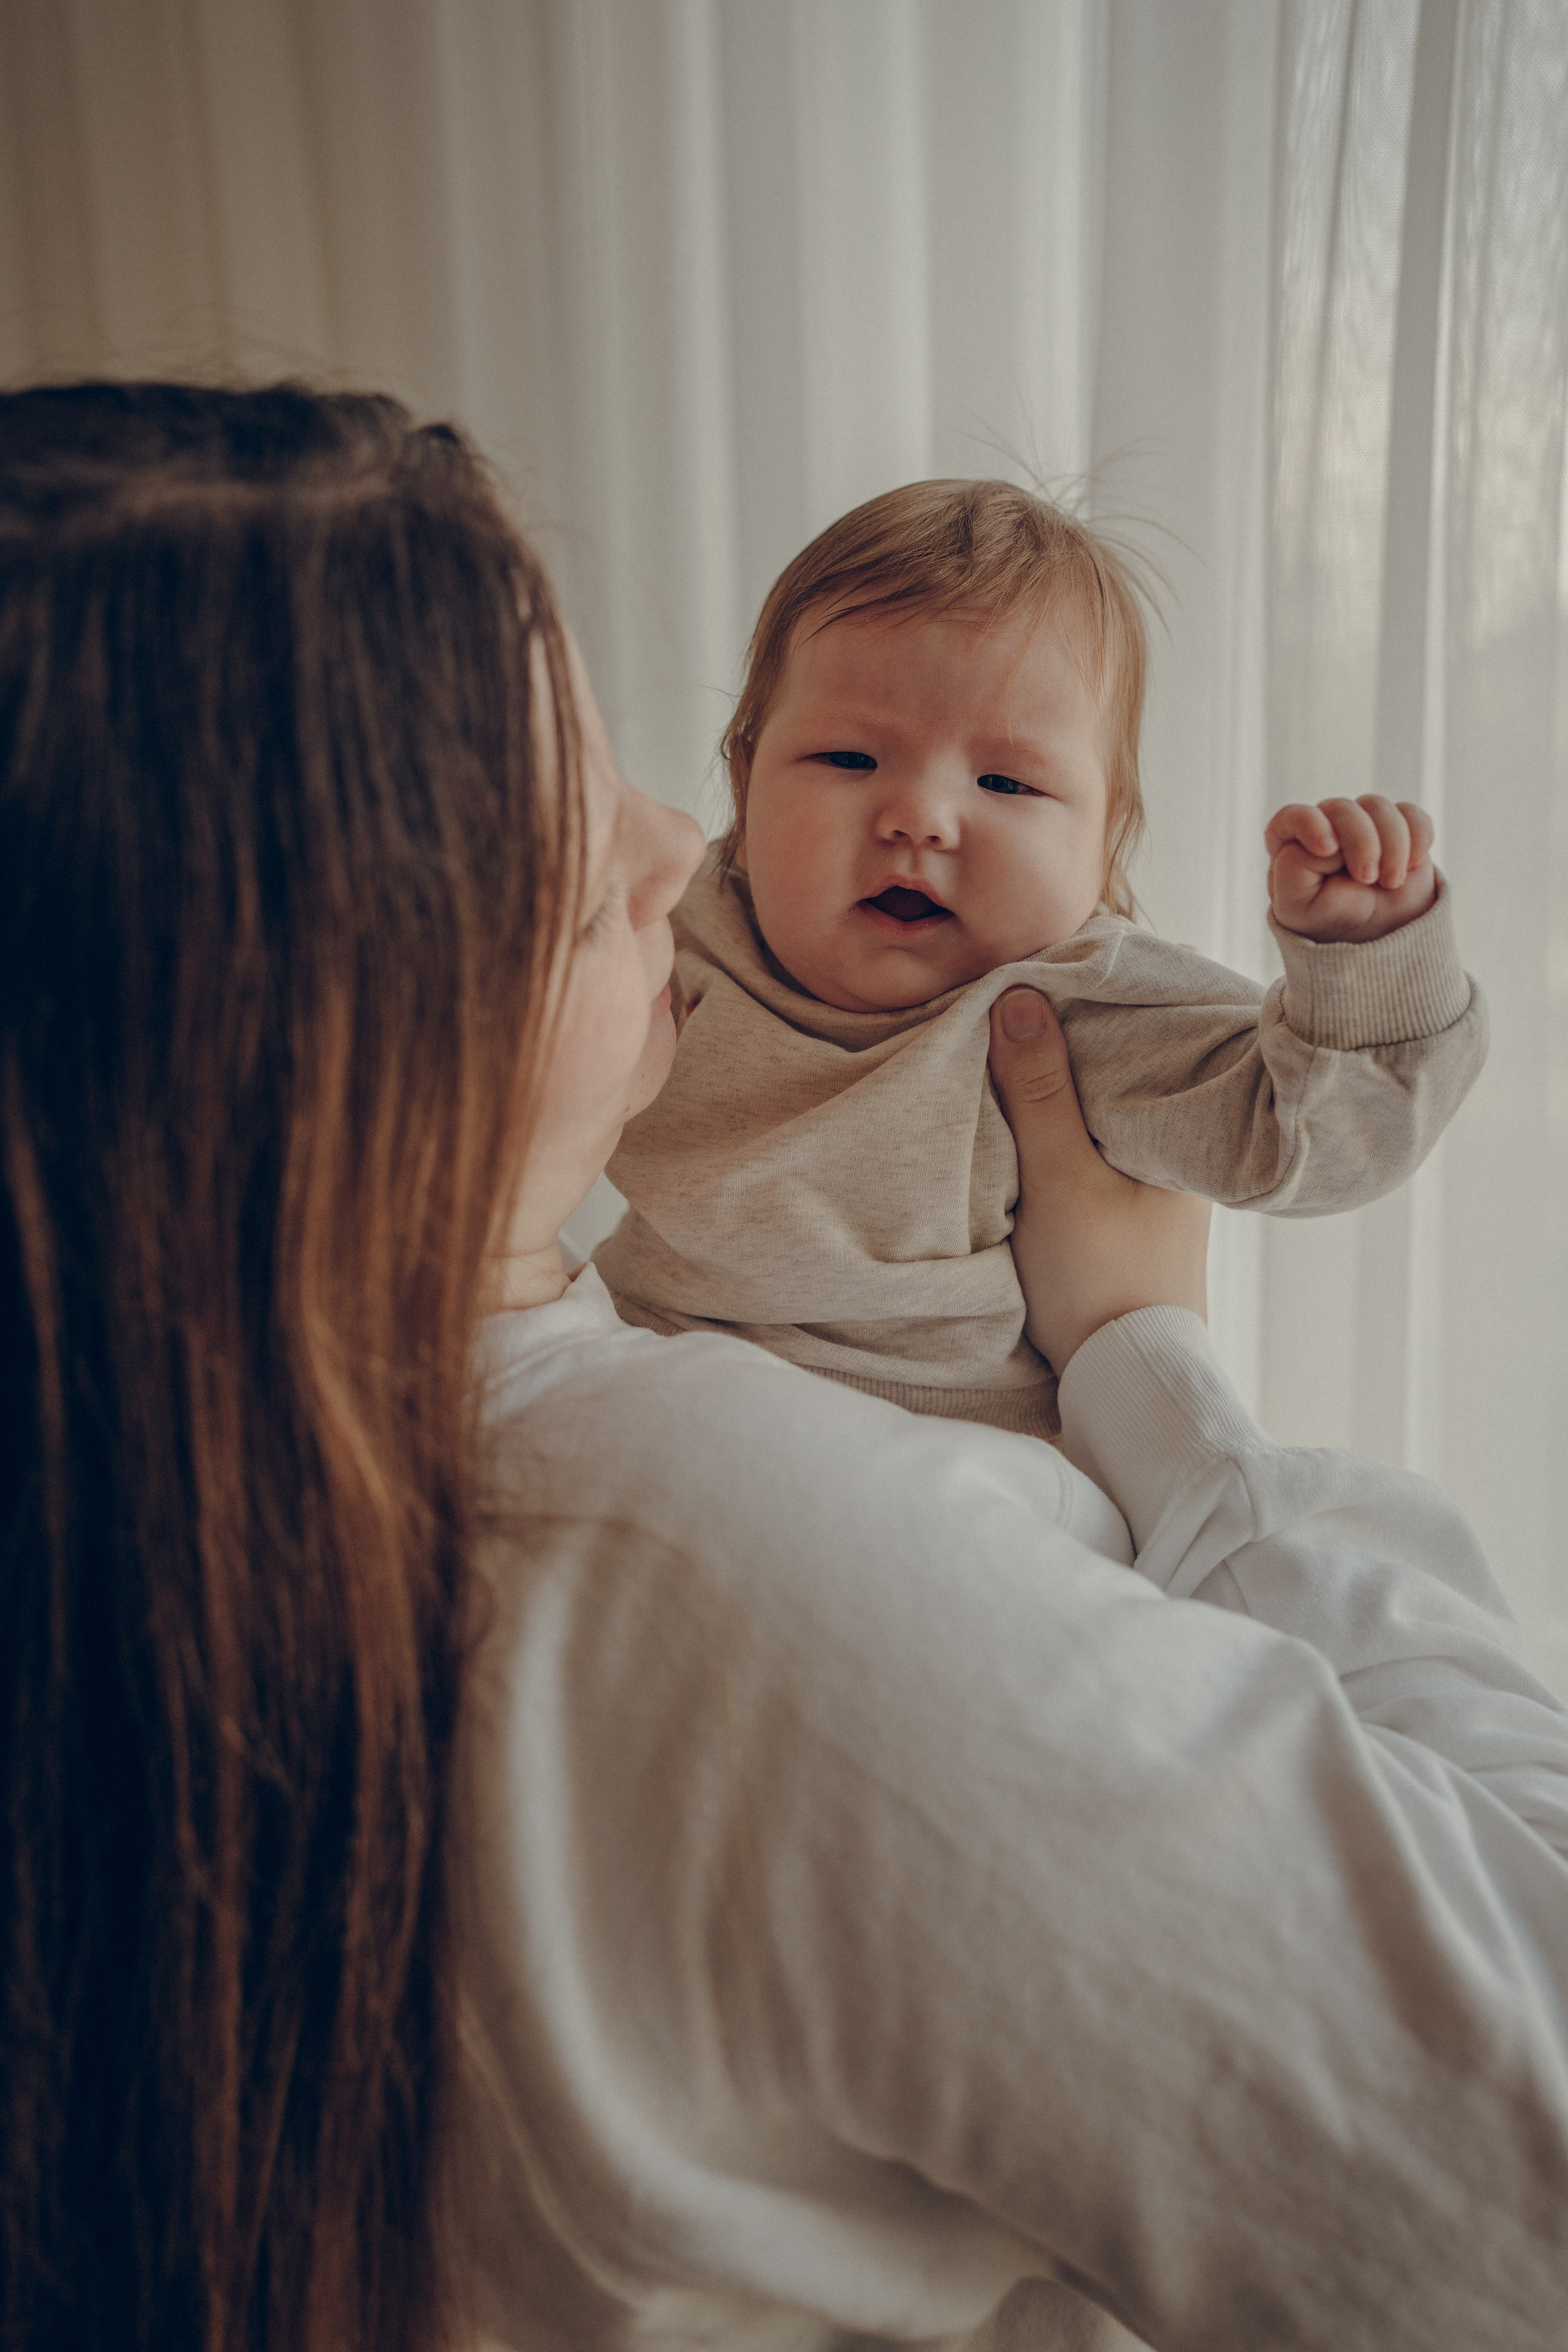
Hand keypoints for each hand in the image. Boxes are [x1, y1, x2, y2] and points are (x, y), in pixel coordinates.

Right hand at [988, 987, 1210, 1375]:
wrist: (1124, 1386)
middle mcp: (1183, 1156)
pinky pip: (1095, 1154)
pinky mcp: (1133, 1222)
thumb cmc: (1100, 1284)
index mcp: (1184, 1134)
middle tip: (1018, 1004)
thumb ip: (1039, 1092)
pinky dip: (1064, 1134)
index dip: (1091, 1005)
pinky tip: (1029, 1125)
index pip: (1141, 1041)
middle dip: (1072, 1046)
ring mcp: (1160, 1191)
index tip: (1042, 974)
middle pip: (1120, 1076)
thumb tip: (1018, 996)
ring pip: (1104, 1117)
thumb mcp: (1059, 1179)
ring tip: (1013, 1052)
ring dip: (1063, 1093)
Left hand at [1266, 795, 1435, 942]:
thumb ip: (1293, 868)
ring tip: (1391, 882)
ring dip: (1392, 845)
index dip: (1309, 823)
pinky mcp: (1398, 828)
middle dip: (1360, 842)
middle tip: (1368, 878)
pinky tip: (1411, 866)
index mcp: (1293, 846)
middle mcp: (1327, 828)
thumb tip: (1327, 841)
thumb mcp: (1297, 907)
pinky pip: (1410, 814)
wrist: (1379, 940)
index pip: (1291, 816)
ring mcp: (1364, 825)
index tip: (1328, 850)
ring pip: (1377, 807)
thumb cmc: (1331, 922)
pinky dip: (1417, 837)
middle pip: (1341, 808)